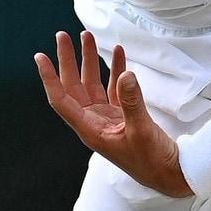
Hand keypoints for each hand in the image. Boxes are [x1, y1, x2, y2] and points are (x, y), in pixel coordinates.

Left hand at [34, 30, 190, 197]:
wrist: (170, 175)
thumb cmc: (152, 161)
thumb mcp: (142, 130)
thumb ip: (132, 101)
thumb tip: (125, 74)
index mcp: (90, 130)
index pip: (61, 100)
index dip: (49, 78)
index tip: (40, 57)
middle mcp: (94, 123)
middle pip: (73, 87)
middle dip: (68, 60)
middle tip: (63, 36)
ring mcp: (107, 119)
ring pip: (92, 84)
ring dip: (90, 61)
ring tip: (87, 36)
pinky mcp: (123, 116)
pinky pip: (113, 88)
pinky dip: (115, 70)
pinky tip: (118, 53)